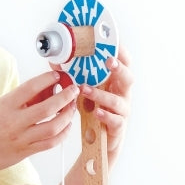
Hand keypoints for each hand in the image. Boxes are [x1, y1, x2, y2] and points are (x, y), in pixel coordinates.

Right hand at [0, 70, 80, 176]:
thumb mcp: (0, 107)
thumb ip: (22, 99)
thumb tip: (45, 89)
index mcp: (6, 106)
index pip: (30, 88)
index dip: (47, 79)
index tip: (57, 76)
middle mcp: (14, 122)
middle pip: (47, 108)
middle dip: (65, 97)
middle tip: (73, 90)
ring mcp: (22, 138)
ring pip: (53, 127)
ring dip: (67, 115)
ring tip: (71, 107)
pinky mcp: (27, 152)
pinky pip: (51, 142)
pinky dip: (63, 133)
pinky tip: (66, 126)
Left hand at [77, 45, 132, 165]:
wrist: (98, 143)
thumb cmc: (92, 111)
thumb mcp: (83, 90)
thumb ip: (72, 75)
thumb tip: (56, 60)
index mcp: (115, 82)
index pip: (123, 63)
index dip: (120, 51)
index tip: (113, 41)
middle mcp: (122, 94)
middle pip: (128, 78)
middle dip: (119, 68)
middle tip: (108, 61)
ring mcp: (122, 111)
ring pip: (118, 100)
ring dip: (101, 94)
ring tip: (85, 90)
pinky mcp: (118, 127)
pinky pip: (115, 120)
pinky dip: (106, 115)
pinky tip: (96, 112)